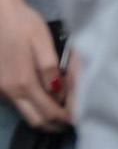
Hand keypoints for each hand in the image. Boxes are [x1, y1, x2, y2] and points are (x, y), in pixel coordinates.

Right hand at [0, 0, 67, 128]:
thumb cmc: (23, 24)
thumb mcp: (42, 42)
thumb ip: (50, 70)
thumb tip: (58, 92)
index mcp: (22, 82)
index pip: (46, 112)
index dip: (63, 118)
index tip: (78, 118)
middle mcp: (9, 91)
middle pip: (35, 119)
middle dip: (54, 124)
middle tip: (72, 120)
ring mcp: (2, 90)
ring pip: (25, 113)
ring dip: (44, 116)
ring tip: (64, 110)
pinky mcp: (0, 85)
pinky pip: (19, 104)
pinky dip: (34, 106)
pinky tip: (48, 97)